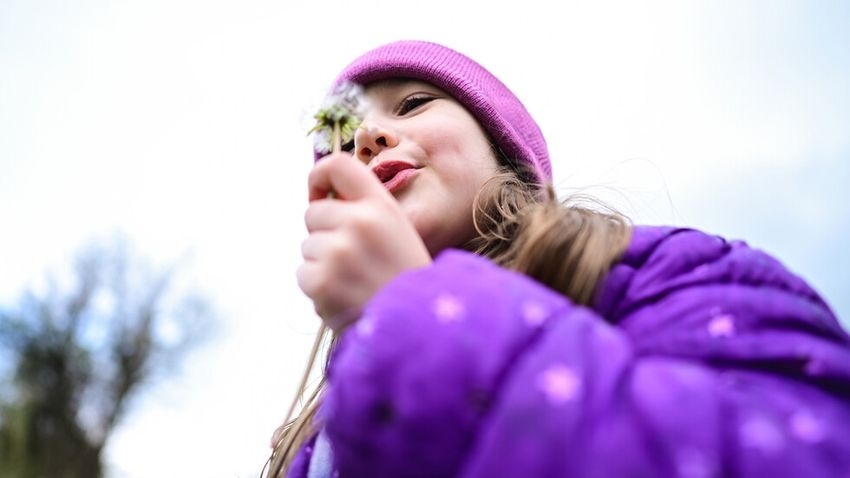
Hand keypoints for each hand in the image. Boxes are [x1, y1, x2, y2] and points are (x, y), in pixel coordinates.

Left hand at [297, 152, 431, 329]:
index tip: (319, 194)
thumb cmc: (407, 279)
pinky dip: (319, 288)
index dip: (319, 177)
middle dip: (325, 234)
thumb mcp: (398, 232)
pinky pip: (303, 274)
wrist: (419, 327)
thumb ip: (366, 211)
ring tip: (355, 282)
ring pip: (308, 246)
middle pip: (313, 213)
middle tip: (354, 259)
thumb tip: (323, 201)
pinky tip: (346, 297)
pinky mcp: (321, 281)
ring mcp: (337, 251)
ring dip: (322, 264)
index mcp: (381, 206)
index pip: (338, 165)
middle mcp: (358, 222)